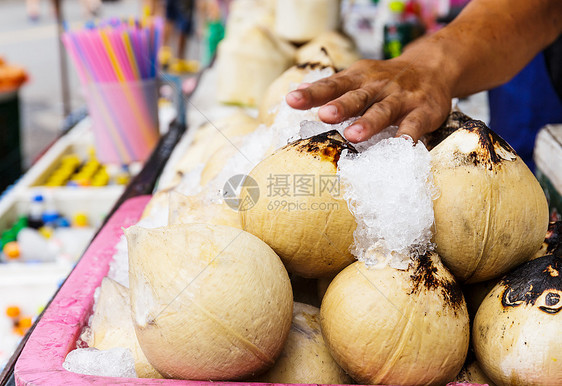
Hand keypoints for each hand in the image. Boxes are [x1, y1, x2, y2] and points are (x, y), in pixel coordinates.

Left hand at [285, 58, 452, 142]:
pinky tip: (399, 147)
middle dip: (341, 105)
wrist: (433, 67)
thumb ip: (331, 86)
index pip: (333, 84)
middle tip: (325, 115)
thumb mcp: (358, 77)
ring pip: (383, 110)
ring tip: (353, 135)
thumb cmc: (386, 79)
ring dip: (368, 122)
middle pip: (357, 96)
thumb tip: (297, 91)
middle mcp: (378, 86)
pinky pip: (414, 125)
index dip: (313, 93)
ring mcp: (401, 98)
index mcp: (359, 78)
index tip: (292, 99)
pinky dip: (407, 136)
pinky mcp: (422, 111)